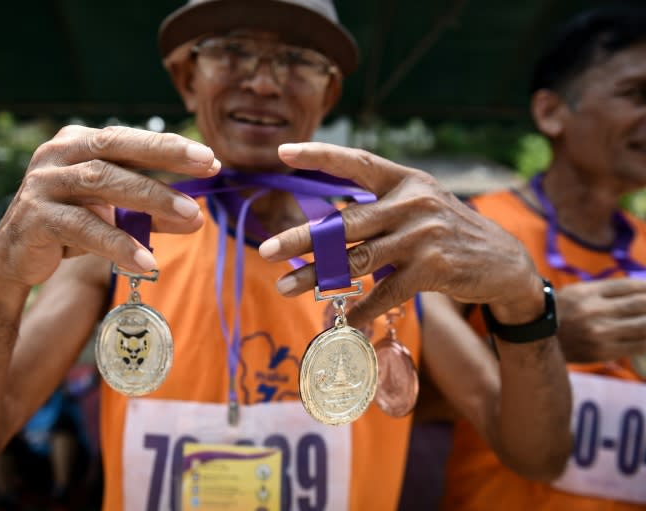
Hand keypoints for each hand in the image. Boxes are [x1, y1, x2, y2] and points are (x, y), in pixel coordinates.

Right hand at [0, 125, 219, 287]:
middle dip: (165, 156)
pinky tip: (147, 261)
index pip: (129, 138)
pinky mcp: (35, 217)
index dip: (169, 146)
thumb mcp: (116, 215)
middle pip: (117, 147)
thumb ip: (152, 213)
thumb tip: (197, 217)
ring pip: (102, 182)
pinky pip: (84, 228)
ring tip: (190, 216)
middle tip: (207, 167)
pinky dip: (118, 244)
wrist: (16, 258)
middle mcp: (58, 154)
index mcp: (79, 143)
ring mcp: (43, 183)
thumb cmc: (72, 226)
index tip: (211, 157)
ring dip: (151, 199)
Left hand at [259, 142, 541, 326]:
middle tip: (266, 250)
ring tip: (285, 287)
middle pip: (345, 222)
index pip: (358, 162)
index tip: (283, 152)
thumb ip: (380, 211)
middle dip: (302, 238)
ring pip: (357, 259)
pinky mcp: (433, 267)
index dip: (320, 155)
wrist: (506, 264)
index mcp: (406, 180)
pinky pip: (385, 291)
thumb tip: (327, 227)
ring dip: (317, 277)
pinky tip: (343, 321)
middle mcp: (413, 201)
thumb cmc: (450, 234)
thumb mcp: (420, 208)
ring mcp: (423, 234)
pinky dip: (361, 308)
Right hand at [556, 278, 645, 361]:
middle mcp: (594, 311)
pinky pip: (638, 345)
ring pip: (644, 325)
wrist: (535, 341)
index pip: (628, 286)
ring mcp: (600, 333)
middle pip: (641, 303)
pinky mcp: (604, 352)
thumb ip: (604, 291)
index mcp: (587, 293)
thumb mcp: (575, 293)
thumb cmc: (558, 313)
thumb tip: (639, 289)